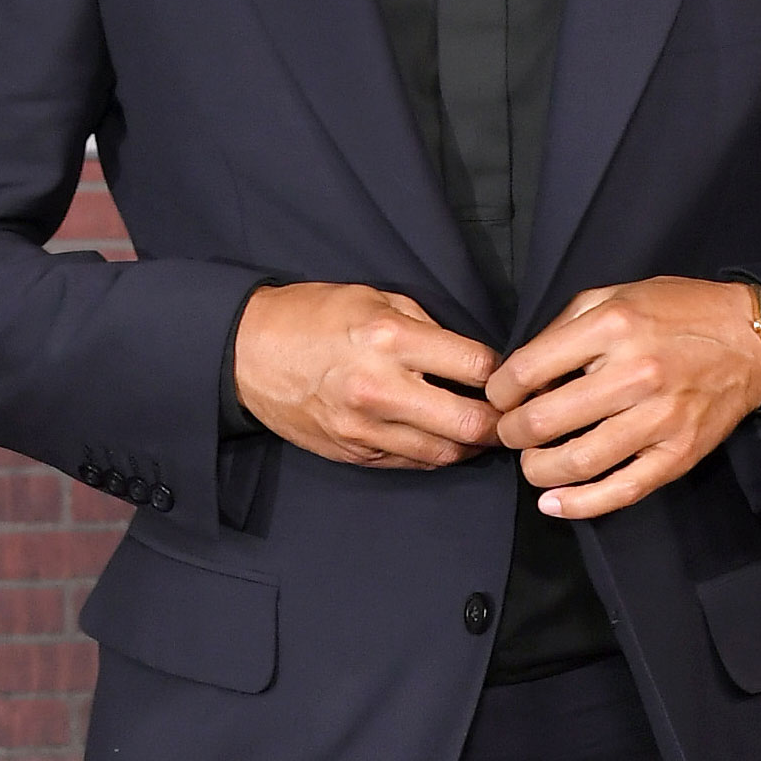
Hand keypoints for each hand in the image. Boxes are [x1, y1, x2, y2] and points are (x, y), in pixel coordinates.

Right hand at [234, 281, 502, 469]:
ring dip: (470, 446)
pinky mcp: (353, 452)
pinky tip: (443, 440)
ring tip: (482, 432)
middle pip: (468, 422)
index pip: (475, 366)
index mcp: (391, 338)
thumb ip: (425, 326)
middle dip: (499, 422)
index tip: (509, 375)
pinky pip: (410, 463)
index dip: (502, 373)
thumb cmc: (314, 316)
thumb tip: (468, 356)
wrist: (248, 352)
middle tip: (512, 416)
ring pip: (443, 453)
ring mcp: (365, 428)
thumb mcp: (374, 297)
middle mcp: (381, 387)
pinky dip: (434, 454)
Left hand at [484, 277, 760, 519]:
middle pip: (546, 420)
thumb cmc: (676, 312)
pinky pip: (622, 489)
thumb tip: (522, 372)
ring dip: (538, 470)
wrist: (751, 339)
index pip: (529, 369)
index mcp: (612, 327)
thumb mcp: (615, 295)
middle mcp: (634, 373)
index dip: (500, 390)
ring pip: (578, 462)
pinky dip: (580, 504)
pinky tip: (554, 503)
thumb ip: (565, 327)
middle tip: (509, 432)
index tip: (499, 396)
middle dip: (512, 432)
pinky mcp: (678, 454)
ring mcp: (658, 419)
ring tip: (531, 463)